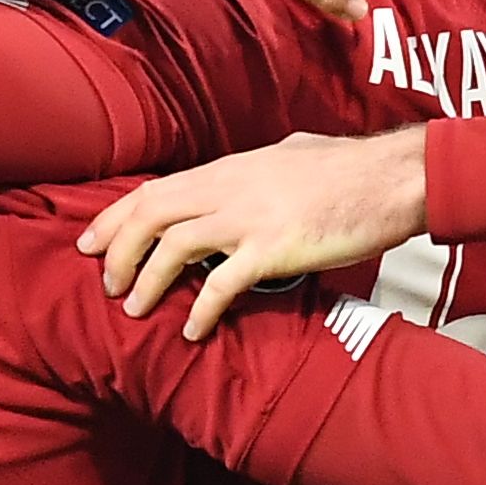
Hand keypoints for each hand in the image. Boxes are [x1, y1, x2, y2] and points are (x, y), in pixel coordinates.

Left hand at [78, 125, 431, 338]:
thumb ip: (264, 166)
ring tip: (135, 309)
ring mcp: (249, 218)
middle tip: (104, 281)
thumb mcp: (293, 153)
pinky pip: (222, 283)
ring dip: (147, 281)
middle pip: (150, 215)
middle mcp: (230, 188)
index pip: (154, 189)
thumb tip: (261, 165)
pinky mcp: (274, 249)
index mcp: (231, 167)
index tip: (91, 241)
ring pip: (173, 246)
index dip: (115, 217)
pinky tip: (193, 331)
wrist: (394, 178)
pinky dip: (200, 309)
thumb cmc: (353, 168)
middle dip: (117, 250)